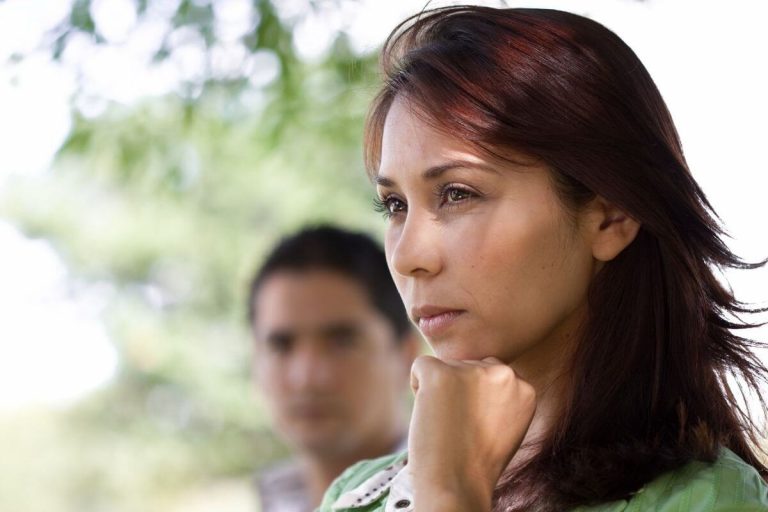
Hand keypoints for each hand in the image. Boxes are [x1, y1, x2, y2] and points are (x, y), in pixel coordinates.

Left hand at [408, 355, 536, 510]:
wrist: (457, 484)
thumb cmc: (476, 462)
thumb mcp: (504, 425)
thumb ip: (499, 398)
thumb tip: (475, 376)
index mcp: (525, 389)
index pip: (491, 375)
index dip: (476, 400)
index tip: (473, 425)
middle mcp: (505, 374)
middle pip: (469, 366)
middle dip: (459, 391)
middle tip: (459, 426)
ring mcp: (473, 371)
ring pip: (446, 367)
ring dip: (440, 391)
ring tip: (446, 424)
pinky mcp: (442, 373)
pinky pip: (421, 365)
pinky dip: (417, 386)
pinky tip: (428, 413)